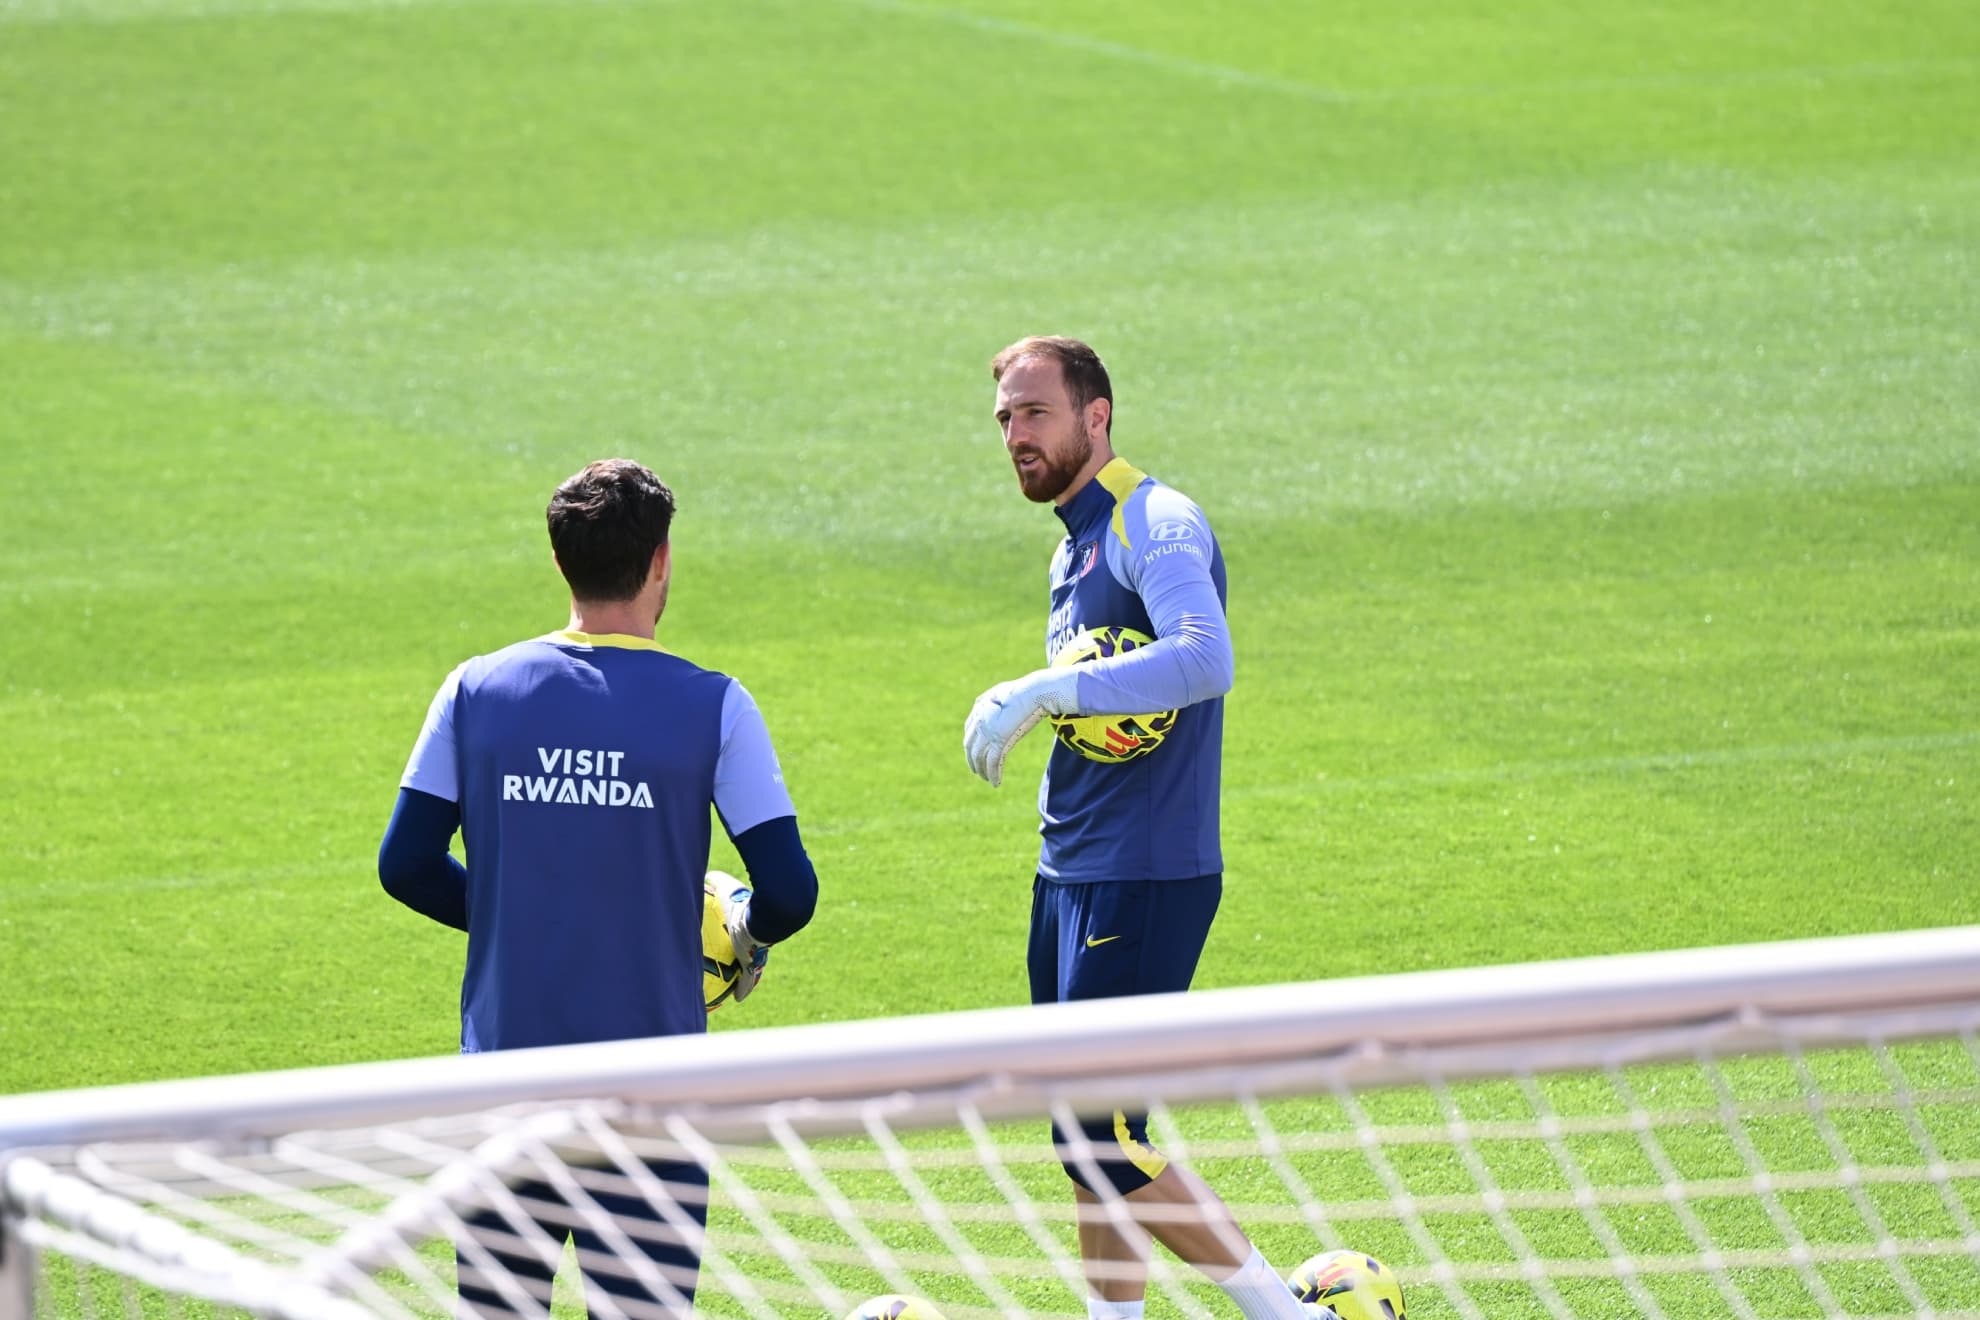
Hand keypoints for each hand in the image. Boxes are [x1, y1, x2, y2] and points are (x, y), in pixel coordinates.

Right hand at [707, 870, 769, 1001]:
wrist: (765, 918)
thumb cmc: (744, 902)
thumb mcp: (729, 888)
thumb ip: (718, 881)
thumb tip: (708, 875)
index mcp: (753, 927)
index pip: (748, 934)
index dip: (743, 937)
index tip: (740, 940)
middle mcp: (759, 943)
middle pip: (754, 954)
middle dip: (748, 959)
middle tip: (740, 966)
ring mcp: (758, 957)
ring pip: (752, 971)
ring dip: (747, 980)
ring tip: (738, 988)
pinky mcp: (753, 968)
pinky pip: (747, 982)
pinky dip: (743, 990)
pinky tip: (738, 999)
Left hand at [962, 667, 1081, 786]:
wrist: (1033, 692)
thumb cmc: (1023, 691)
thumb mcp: (1002, 692)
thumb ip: (991, 699)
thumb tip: (983, 703)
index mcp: (979, 709)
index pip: (970, 732)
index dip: (971, 746)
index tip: (975, 754)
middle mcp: (979, 721)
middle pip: (970, 747)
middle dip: (972, 761)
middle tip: (977, 771)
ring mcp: (987, 731)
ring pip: (979, 758)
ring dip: (982, 771)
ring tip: (987, 779)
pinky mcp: (998, 740)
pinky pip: (992, 762)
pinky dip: (993, 774)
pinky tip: (996, 783)